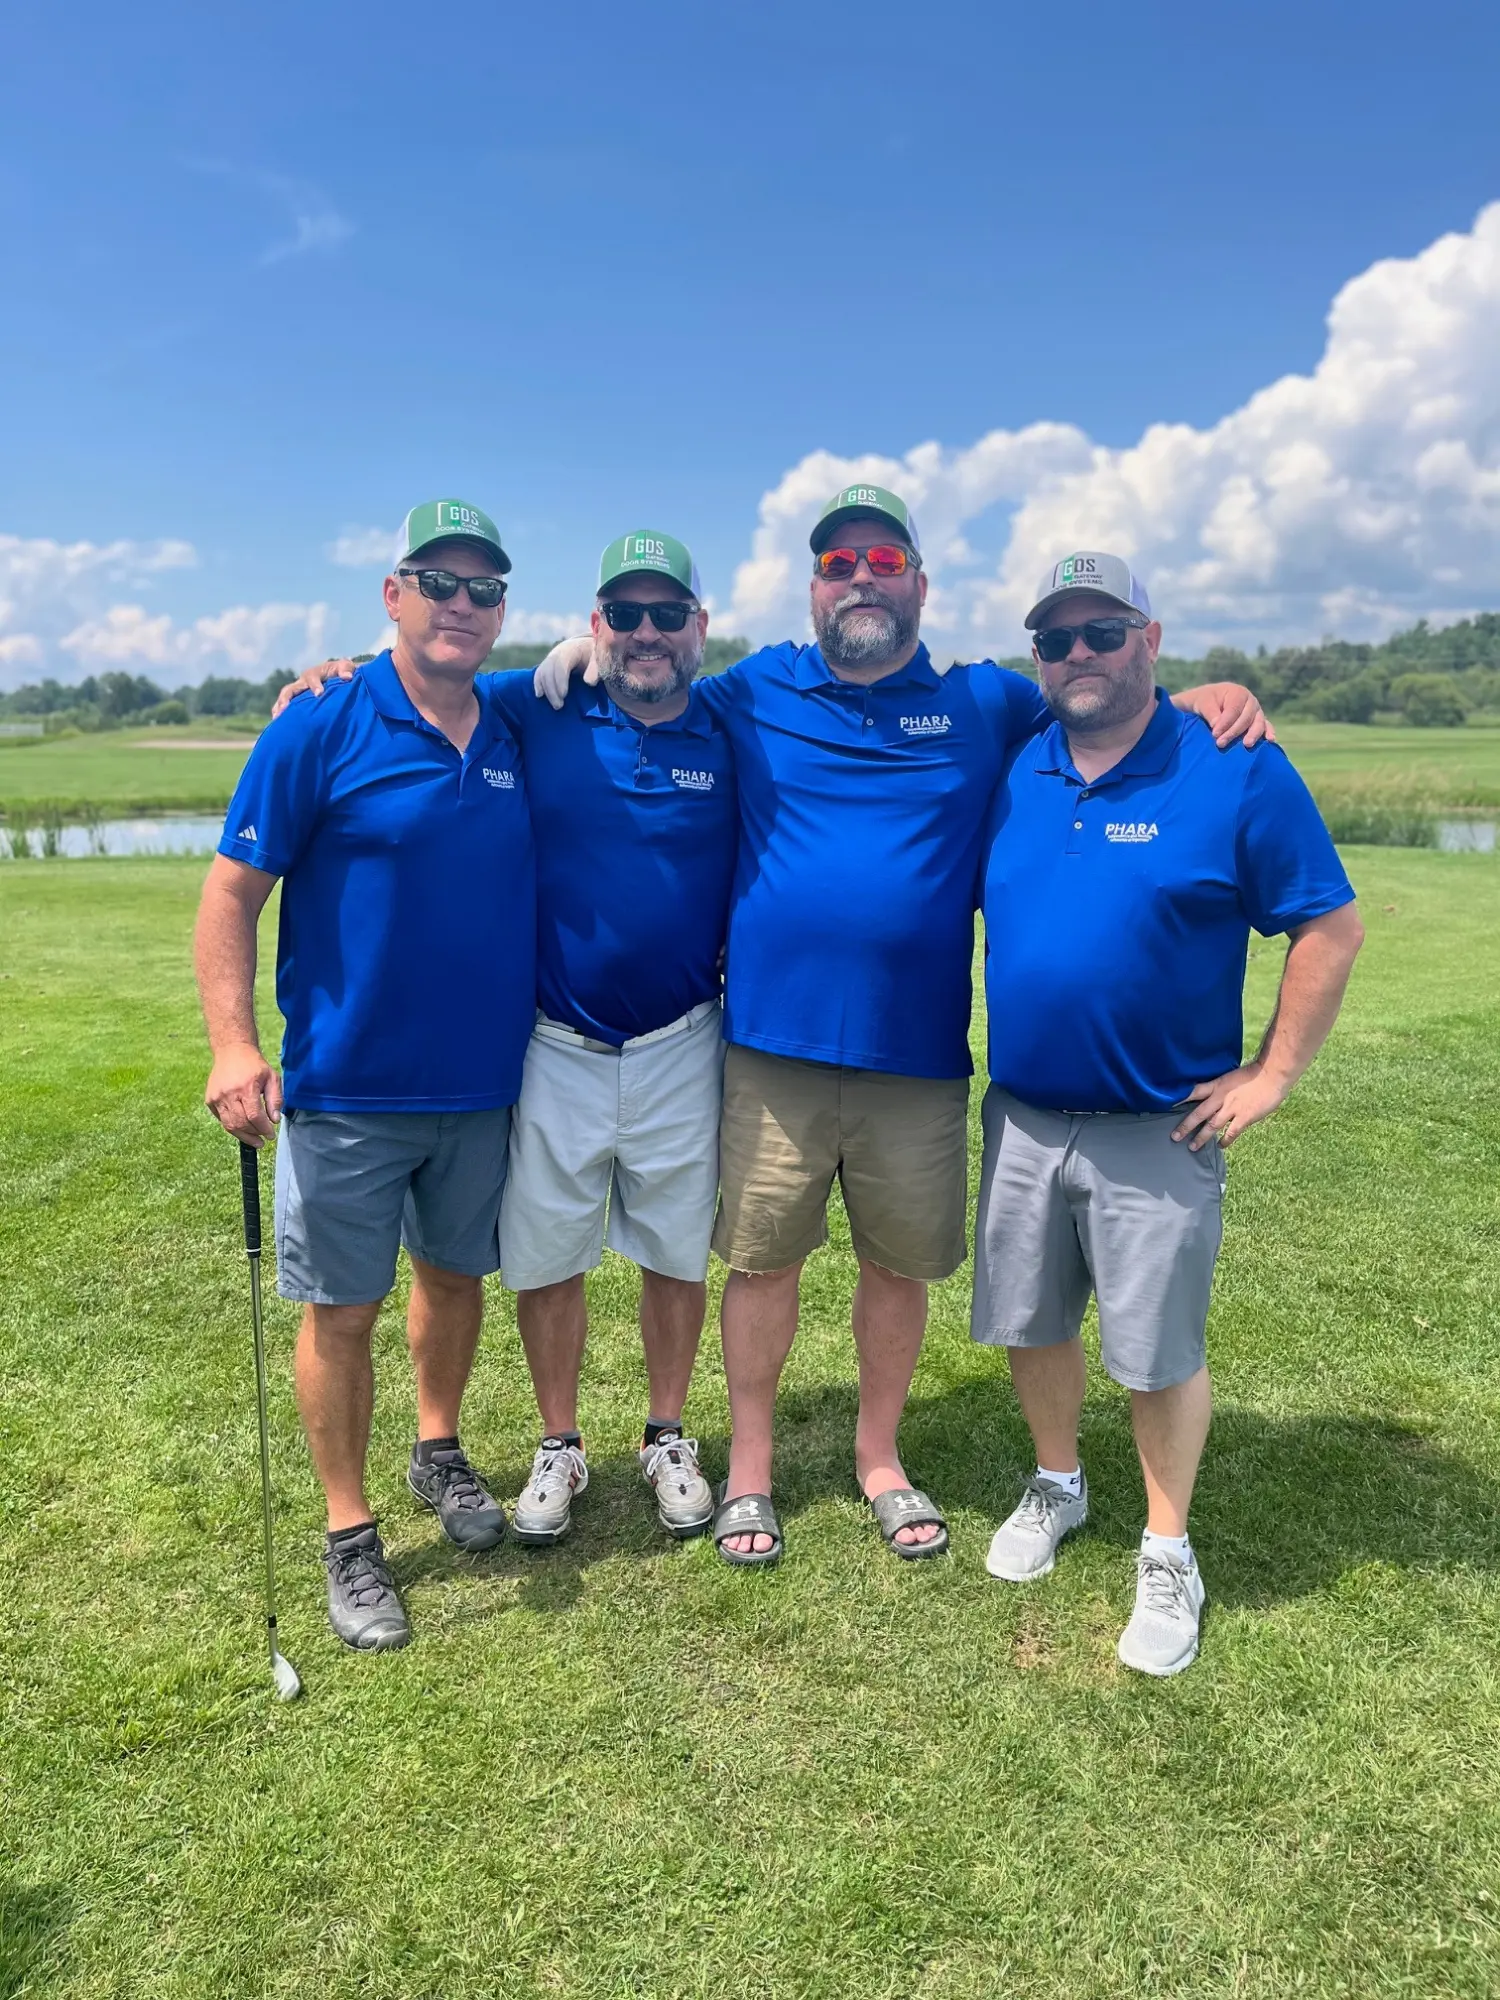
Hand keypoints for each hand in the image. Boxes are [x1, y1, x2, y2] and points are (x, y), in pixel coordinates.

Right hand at [205, 1043, 282, 1144]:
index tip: (270, 1135)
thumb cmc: (254, 1065)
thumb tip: (274, 1120)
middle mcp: (228, 1094)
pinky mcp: (210, 1100)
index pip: (254, 1116)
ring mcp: (216, 1098)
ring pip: (229, 1125)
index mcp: (246, 1087)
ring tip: (254, 1140)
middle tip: (263, 1139)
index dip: (263, 1129)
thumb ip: (276, 1099)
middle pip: (241, 1123)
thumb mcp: (272, 1077)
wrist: (232, 1051)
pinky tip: (243, 1128)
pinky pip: (221, 1120)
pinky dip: (233, 1127)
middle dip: (254, 1134)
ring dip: (243, 1135)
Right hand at [271, 657, 357, 718]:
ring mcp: (298, 692)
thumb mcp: (346, 667)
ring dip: (279, 707)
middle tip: (285, 709)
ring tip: (276, 719)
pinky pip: (285, 707)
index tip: (319, 694)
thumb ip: (346, 670)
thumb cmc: (343, 672)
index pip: (311, 677)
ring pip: (285, 698)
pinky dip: (281, 714)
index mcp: (314, 673)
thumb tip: (347, 678)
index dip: (314, 685)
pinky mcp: (297, 701)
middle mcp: (302, 683)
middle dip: (287, 698)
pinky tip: (279, 725)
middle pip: (290, 689)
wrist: (339, 678)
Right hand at [532, 635, 596, 709]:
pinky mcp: (546, 665)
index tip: (563, 695)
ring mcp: (550, 659)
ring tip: (554, 705)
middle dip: (552, 689)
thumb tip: (589, 682)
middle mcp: (557, 653)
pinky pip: (539, 674)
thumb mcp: (599, 660)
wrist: (586, 649)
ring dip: (546, 690)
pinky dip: (538, 684)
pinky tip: (540, 696)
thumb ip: (595, 669)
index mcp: (570, 649)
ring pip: (542, 673)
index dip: (560, 680)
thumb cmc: (593, 656)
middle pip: (549, 670)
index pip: (560, 664)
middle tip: (559, 706)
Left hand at [1172, 1061, 1289, 1149]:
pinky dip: (1225, 1141)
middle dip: (1185, 1126)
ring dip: (1201, 1137)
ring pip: (1212, 1126)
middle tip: (1174, 1137)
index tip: (1166, 1106)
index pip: (1193, 1092)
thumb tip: (1212, 1094)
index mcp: (1217, 1085)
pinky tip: (1220, 1146)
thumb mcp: (1231, 1076)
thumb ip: (1221, 1086)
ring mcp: (1232, 1109)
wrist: (1272, 1074)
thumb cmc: (1254, 1073)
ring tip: (1191, 1147)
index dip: (1180, 1098)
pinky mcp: (1244, 1118)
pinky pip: (1231, 1132)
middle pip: (1198, 1114)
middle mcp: (1220, 1098)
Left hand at [1174, 681, 1274, 748]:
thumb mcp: (1203, 703)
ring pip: (1258, 723)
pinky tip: (1270, 740)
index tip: (1214, 734)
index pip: (1234, 710)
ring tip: (1247, 744)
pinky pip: (1266, 726)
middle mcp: (1250, 701)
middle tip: (1220, 744)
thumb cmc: (1205, 701)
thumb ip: (1210, 712)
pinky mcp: (1259, 721)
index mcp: (1238, 692)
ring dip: (1253, 734)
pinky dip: (1268, 732)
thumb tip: (1217, 725)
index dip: (1225, 723)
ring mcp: (1256, 711)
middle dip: (1234, 732)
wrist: (1209, 703)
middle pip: (1246, 718)